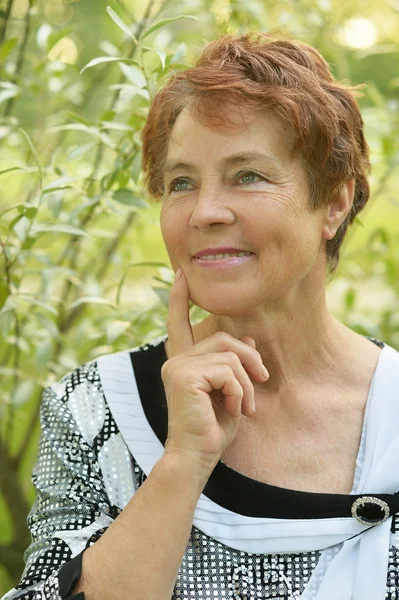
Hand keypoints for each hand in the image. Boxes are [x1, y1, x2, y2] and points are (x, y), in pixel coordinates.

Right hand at [161, 268, 268, 472]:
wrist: (195, 458)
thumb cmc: (212, 429)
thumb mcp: (230, 392)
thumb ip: (232, 365)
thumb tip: (246, 339)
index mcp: (182, 362)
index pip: (178, 323)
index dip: (180, 298)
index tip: (182, 275)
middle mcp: (175, 360)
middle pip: (225, 338)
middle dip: (250, 360)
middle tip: (261, 383)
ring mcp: (177, 366)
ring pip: (231, 356)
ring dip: (247, 384)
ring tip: (244, 407)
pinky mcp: (184, 375)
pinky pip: (228, 371)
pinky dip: (240, 392)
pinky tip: (234, 411)